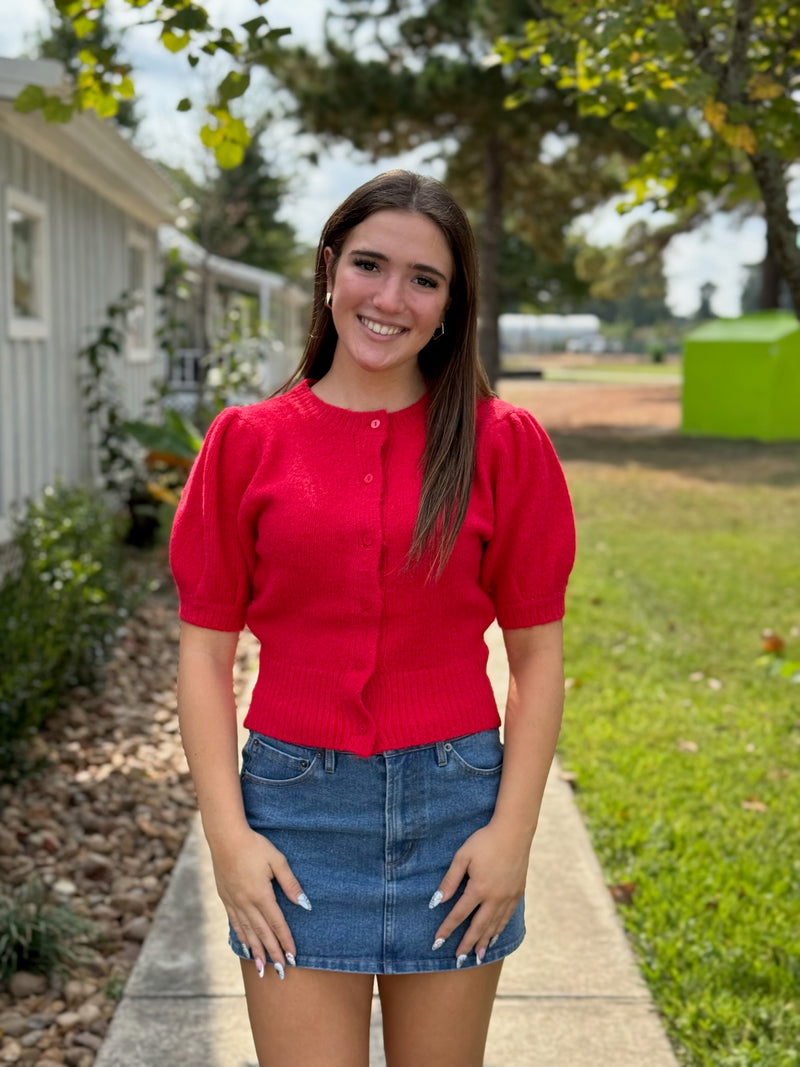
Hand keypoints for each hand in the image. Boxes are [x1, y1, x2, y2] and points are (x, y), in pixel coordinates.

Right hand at [209, 826, 310, 977]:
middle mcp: (246, 903)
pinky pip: (235, 924)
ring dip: (256, 951)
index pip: (277, 923)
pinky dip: (242, 937)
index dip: (286, 941)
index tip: (293, 956)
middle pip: (262, 933)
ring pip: (247, 932)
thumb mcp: (277, 860)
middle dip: (273, 953)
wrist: (225, 838)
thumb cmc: (254, 846)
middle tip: (281, 971)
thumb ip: (290, 883)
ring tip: (262, 968)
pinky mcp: (226, 899)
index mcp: (261, 895)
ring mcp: (234, 902)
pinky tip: (245, 947)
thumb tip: (304, 904)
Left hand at [429, 820, 529, 965]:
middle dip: (466, 944)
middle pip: (478, 927)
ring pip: (494, 925)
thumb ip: (450, 880)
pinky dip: (499, 930)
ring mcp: (508, 897)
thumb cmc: (485, 840)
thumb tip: (437, 902)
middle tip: (458, 960)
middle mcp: (495, 897)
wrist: (514, 831)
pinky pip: (506, 917)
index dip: (447, 929)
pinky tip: (494, 937)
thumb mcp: (463, 856)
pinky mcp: (517, 893)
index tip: (437, 943)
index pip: (459, 915)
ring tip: (477, 957)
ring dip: (484, 942)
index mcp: (479, 888)